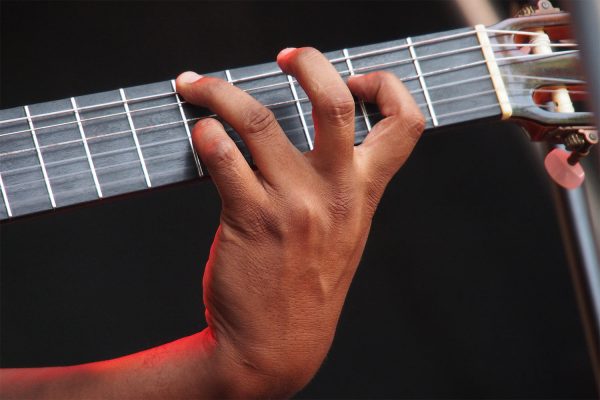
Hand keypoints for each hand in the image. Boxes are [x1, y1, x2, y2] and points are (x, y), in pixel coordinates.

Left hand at [176, 47, 424, 396]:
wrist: (278, 349)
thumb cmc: (308, 286)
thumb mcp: (344, 234)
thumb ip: (341, 187)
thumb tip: (312, 137)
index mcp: (365, 193)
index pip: (405, 124)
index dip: (385, 86)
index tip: (353, 77)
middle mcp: (334, 193)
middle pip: (332, 103)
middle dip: (309, 62)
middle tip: (284, 56)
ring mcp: (292, 206)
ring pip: (257, 121)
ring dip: (221, 92)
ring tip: (196, 85)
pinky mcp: (250, 220)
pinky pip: (223, 158)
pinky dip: (205, 135)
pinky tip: (198, 133)